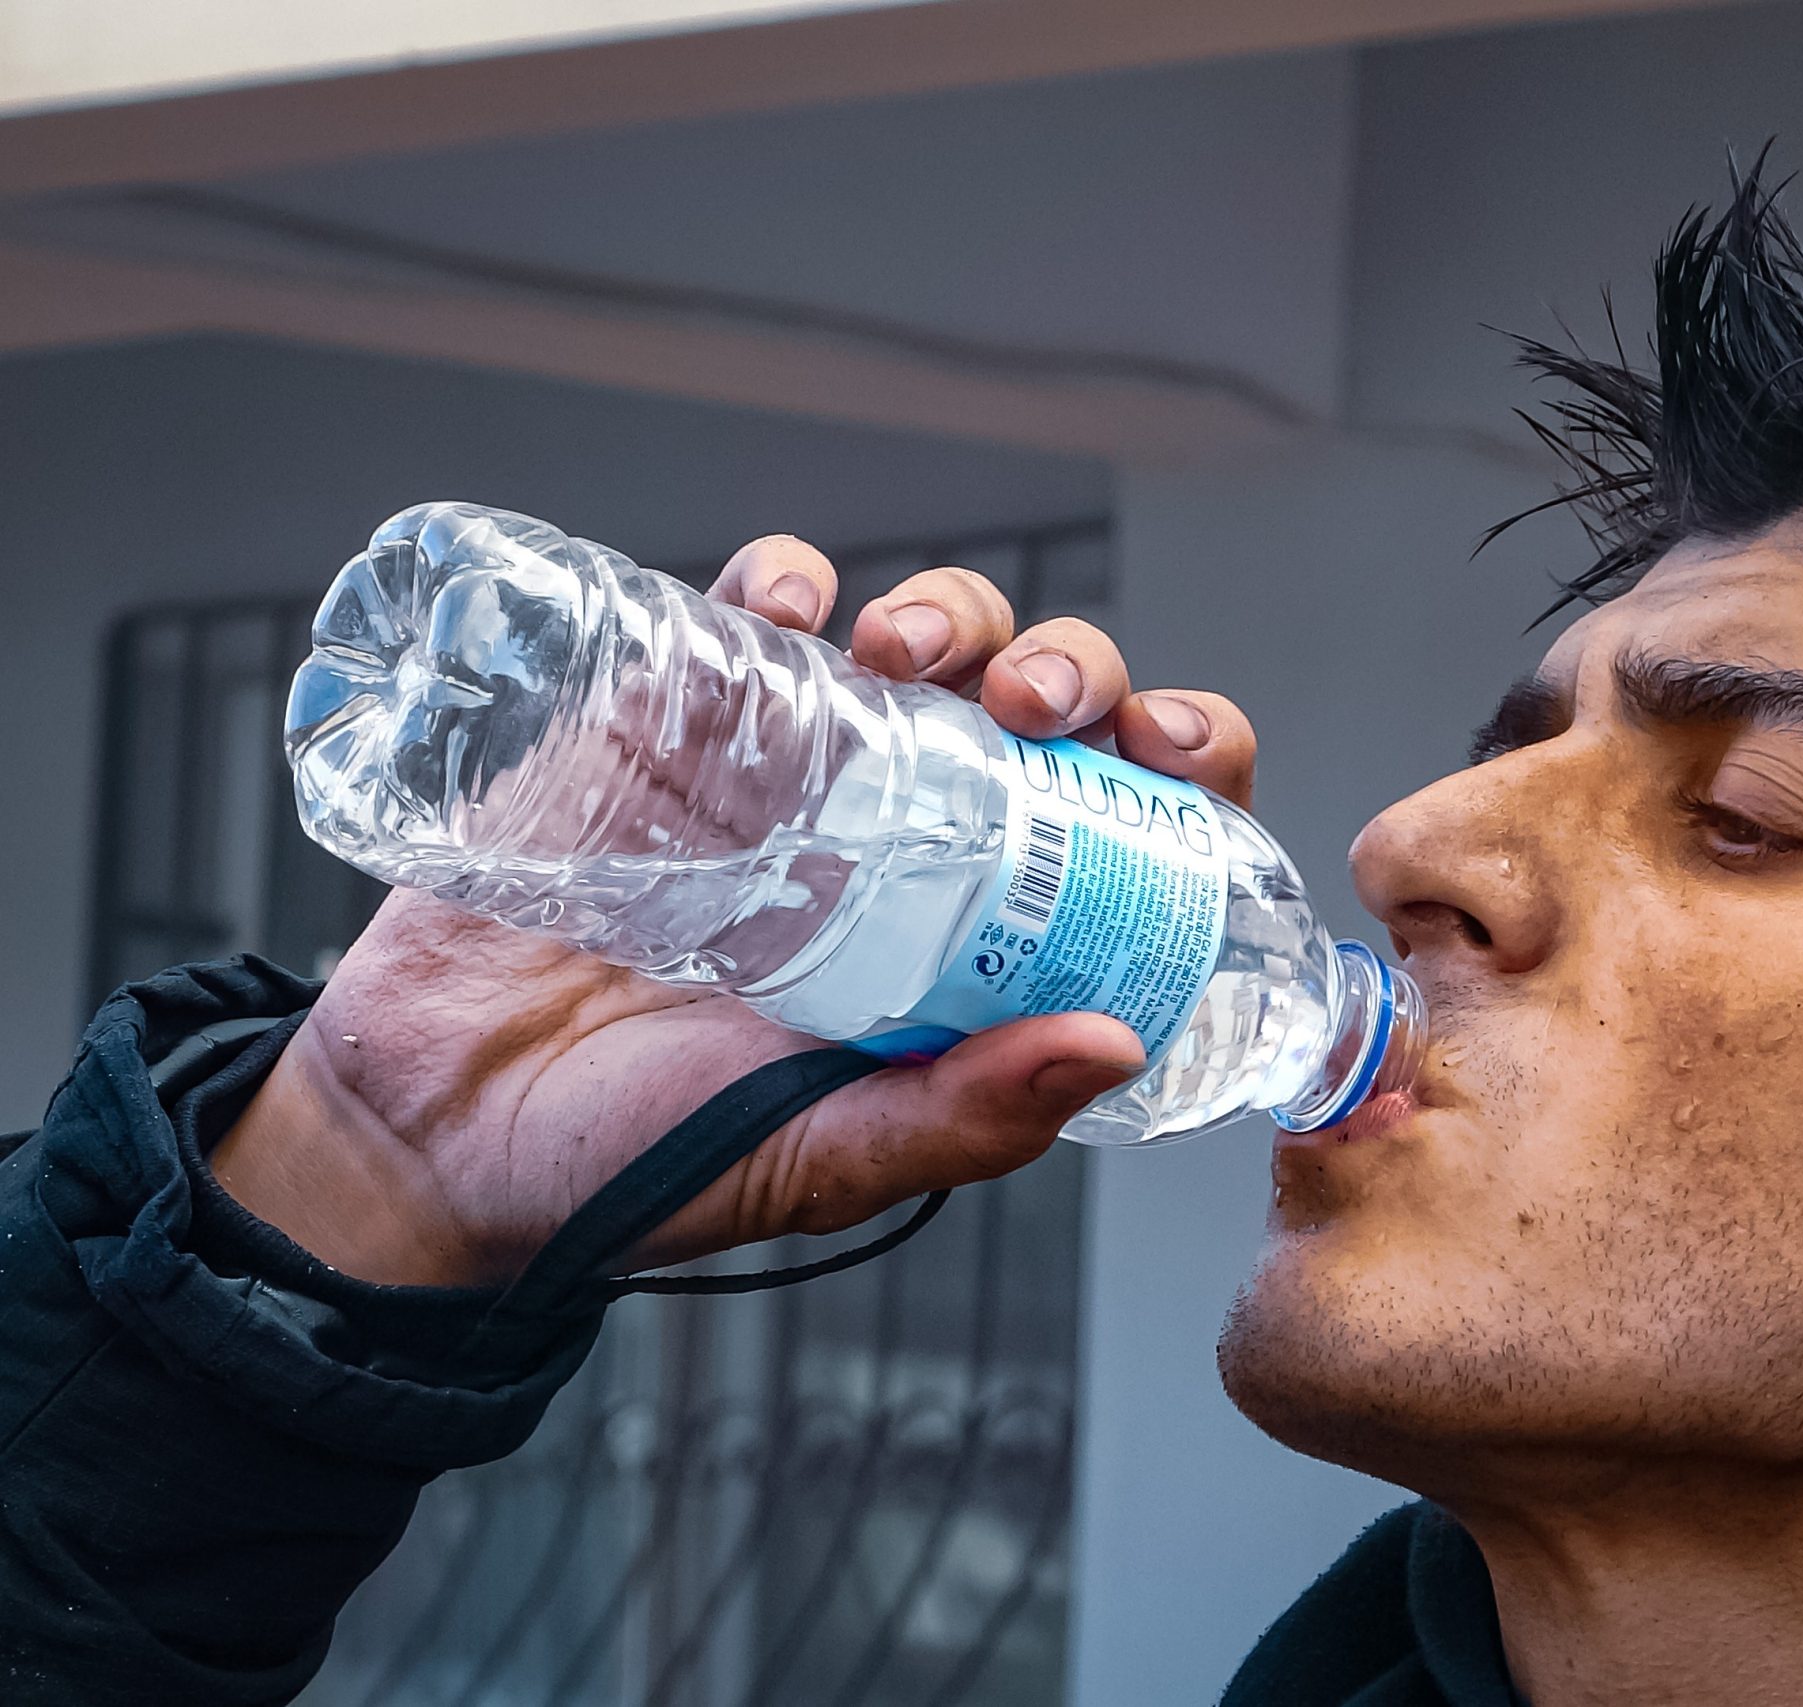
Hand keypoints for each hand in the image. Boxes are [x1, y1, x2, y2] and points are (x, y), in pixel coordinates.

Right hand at [210, 538, 1258, 1286]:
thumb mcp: (817, 1159)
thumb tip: (1114, 1044)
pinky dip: (784, 579)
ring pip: (918, 639)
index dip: (1174, 763)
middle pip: (1040, 706)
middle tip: (1026, 704)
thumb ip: (958, 1117)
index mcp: (973, 943)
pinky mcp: (670, 725)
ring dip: (944, 612)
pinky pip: (750, 617)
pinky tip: (786, 599)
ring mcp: (792, 775)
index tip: (1165, 748)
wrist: (424, 1134)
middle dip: (1066, 666)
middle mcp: (905, 845)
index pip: (1125, 823)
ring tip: (896, 651)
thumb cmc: (632, 1165)